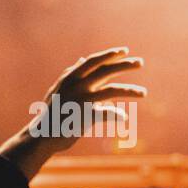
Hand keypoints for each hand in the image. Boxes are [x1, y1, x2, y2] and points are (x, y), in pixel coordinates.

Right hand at [28, 47, 146, 155]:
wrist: (43, 136)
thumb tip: (81, 59)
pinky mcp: (86, 116)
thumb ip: (70, 74)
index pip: (93, 61)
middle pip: (106, 70)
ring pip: (112, 90)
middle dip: (125, 65)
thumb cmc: (52, 113)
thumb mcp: (59, 89)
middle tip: (140, 62)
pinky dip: (118, 115)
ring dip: (130, 90)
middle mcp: (77, 85)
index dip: (109, 55)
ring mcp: (82, 100)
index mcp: (70, 78)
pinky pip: (109, 113)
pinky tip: (124, 118)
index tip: (124, 51)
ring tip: (144, 93)